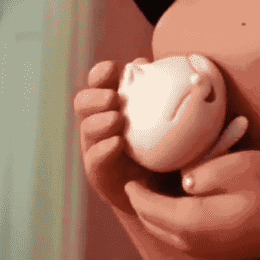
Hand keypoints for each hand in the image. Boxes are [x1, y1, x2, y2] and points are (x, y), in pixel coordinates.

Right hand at [74, 58, 180, 213]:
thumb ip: (171, 93)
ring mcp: (98, 148)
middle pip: (83, 103)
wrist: (170, 191)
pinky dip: (103, 150)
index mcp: (116, 104)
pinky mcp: (101, 174)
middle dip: (94, 96)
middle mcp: (102, 123)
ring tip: (117, 119)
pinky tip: (117, 143)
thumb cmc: (175, 145)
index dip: (101, 73)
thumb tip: (176, 67)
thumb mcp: (176, 118)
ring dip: (99, 121)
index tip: (114, 68)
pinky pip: (94, 160)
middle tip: (113, 98)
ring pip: (87, 129)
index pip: (100, 83)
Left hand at [124, 149, 259, 259]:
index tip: (127, 161)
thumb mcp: (240, 167)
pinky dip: (172, 212)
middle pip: (150, 219)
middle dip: (138, 196)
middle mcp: (193, 241)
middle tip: (134, 166)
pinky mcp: (219, 244)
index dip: (133, 182)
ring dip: (154, 206)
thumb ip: (203, 170)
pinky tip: (181, 191)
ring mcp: (207, 246)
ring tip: (153, 176)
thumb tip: (183, 176)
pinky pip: (183, 230)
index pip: (145, 204)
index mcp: (191, 222)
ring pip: (165, 227)